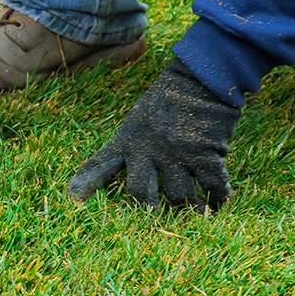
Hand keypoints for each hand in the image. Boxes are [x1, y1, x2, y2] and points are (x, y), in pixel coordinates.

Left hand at [68, 56, 240, 209]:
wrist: (201, 76)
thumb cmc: (170, 96)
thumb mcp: (140, 117)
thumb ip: (135, 143)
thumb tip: (137, 166)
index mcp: (128, 141)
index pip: (100, 164)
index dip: (86, 183)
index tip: (72, 198)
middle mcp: (148, 152)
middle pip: (139, 193)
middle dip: (147, 210)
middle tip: (154, 219)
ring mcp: (176, 155)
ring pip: (179, 196)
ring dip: (190, 207)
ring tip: (199, 213)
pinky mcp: (205, 155)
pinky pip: (212, 185)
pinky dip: (219, 196)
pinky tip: (222, 201)